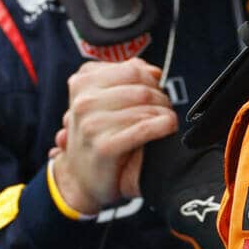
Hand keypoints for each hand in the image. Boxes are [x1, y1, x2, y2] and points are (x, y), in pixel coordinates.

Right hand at [51, 58, 177, 213]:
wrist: (81, 179)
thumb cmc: (98, 135)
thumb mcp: (105, 100)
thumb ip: (128, 78)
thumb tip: (155, 72)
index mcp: (82, 82)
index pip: (133, 69)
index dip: (152, 80)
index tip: (156, 92)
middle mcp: (83, 101)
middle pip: (142, 88)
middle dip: (161, 97)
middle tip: (165, 110)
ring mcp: (91, 124)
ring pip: (146, 106)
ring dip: (165, 113)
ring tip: (166, 122)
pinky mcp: (104, 147)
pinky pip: (145, 128)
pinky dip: (163, 126)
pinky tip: (168, 128)